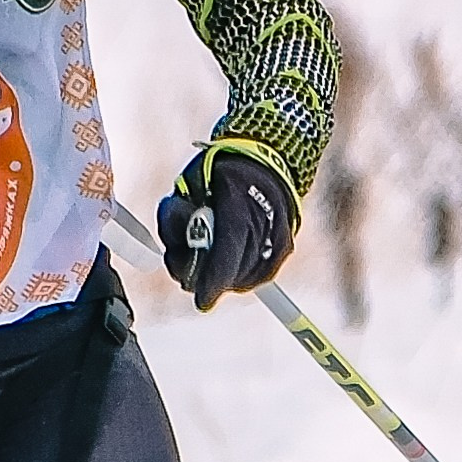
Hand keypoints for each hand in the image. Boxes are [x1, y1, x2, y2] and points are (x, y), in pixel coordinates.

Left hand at [156, 147, 294, 311]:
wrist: (264, 159)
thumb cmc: (218, 172)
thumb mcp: (187, 187)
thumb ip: (177, 219)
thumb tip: (176, 252)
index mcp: (236, 202)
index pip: (226, 255)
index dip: (213, 284)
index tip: (203, 302)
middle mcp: (263, 222)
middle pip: (235, 274)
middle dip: (210, 279)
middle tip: (191, 268)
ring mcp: (278, 237)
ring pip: (246, 279)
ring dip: (225, 276)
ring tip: (212, 254)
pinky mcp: (285, 247)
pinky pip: (259, 276)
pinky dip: (242, 273)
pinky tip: (231, 258)